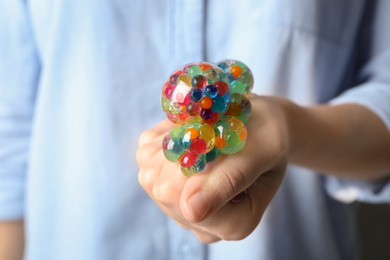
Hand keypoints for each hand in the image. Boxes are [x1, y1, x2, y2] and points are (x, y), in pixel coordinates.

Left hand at [137, 95, 287, 242]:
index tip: (215, 136)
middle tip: (209, 129)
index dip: (193, 164)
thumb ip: (230, 180)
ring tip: (203, 131)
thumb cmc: (266, 135)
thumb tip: (192, 211)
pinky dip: (163, 136)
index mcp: (233, 224)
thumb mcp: (260, 150)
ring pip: (150, 173)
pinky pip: (145, 156)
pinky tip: (189, 132)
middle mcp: (200, 222)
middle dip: (182, 152)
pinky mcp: (161, 185)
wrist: (258, 123)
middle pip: (164, 190)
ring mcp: (177, 206)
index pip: (187, 203)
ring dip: (172, 142)